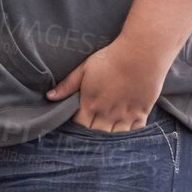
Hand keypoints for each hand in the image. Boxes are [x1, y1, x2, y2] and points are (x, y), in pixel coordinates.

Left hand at [46, 37, 168, 130]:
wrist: (141, 52)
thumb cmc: (111, 59)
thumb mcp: (84, 69)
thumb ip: (67, 85)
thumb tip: (49, 97)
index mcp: (90, 104)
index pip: (79, 126)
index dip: (77, 128)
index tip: (77, 125)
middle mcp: (107, 114)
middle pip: (96, 136)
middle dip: (92, 137)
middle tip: (91, 133)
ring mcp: (125, 115)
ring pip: (115, 138)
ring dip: (110, 139)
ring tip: (106, 137)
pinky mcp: (142, 113)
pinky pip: (135, 132)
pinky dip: (129, 135)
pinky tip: (125, 133)